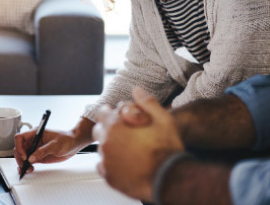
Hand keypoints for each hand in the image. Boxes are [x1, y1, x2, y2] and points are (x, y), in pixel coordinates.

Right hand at [14, 118, 93, 174]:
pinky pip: (29, 161)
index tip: (24, 156)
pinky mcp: (38, 156)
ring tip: (28, 169)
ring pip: (22, 156)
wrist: (74, 143)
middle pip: (19, 148)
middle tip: (25, 165)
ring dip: (22, 163)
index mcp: (36, 133)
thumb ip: (43, 151)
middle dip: (20, 157)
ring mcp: (35, 149)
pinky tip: (28, 170)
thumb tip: (31, 158)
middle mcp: (34, 141)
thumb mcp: (55, 144)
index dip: (19, 146)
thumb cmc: (66, 139)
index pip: (20, 137)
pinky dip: (26, 166)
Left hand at [93, 87, 183, 201]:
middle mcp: (106, 143)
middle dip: (108, 129)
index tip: (117, 116)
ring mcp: (106, 162)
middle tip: (123, 132)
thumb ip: (147, 102)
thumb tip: (137, 90)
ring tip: (127, 149)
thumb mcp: (162, 119)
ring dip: (110, 146)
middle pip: (99, 131)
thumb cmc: (166, 149)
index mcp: (115, 126)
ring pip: (102, 149)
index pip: (102, 112)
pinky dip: (110, 164)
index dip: (110, 112)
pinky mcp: (109, 178)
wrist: (171, 179)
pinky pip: (103, 167)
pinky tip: (125, 164)